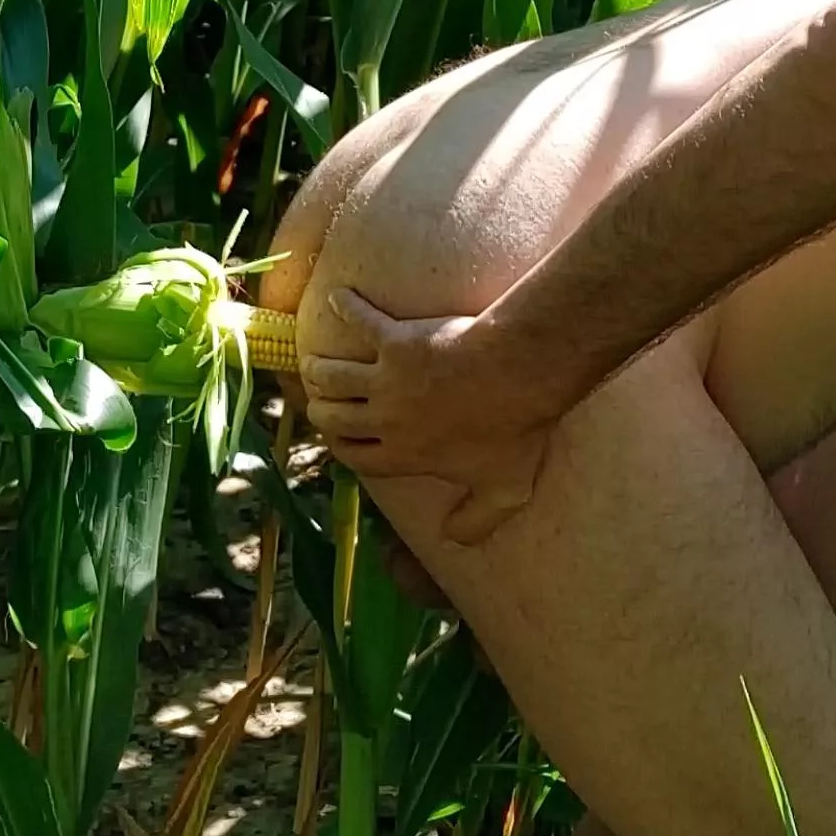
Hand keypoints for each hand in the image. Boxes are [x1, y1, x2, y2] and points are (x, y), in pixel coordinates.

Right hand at [296, 289, 557, 544]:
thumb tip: (454, 538)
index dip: (341, 448)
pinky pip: (359, 320)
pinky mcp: (395, 339)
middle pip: (334, 417)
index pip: (355, 456)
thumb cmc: (516, 431)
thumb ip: (478, 520)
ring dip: (320, 368)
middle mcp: (385, 419)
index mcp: (404, 455)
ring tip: (316, 362)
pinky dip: (346, 306)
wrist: (519, 374)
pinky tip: (341, 297)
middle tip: (320, 401)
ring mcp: (385, 377)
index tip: (338, 439)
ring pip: (333, 375)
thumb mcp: (505, 490)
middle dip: (322, 410)